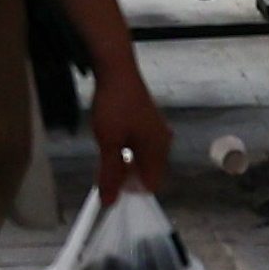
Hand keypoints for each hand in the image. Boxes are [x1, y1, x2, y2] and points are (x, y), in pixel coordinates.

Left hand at [87, 66, 175, 202]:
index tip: (111, 184)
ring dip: (127, 161)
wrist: (116, 69)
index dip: (131, 189)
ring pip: (144, 158)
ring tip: (108, 150)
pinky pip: (142, 145)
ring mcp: (157, 129)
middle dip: (128, 176)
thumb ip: (110, 174)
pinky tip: (113, 139)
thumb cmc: (115, 104)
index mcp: (158, 149)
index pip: (151, 185)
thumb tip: (110, 200)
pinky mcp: (149, 121)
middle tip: (106, 166)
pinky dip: (128, 149)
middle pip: (149, 172)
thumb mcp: (108, 143)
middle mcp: (162, 141)